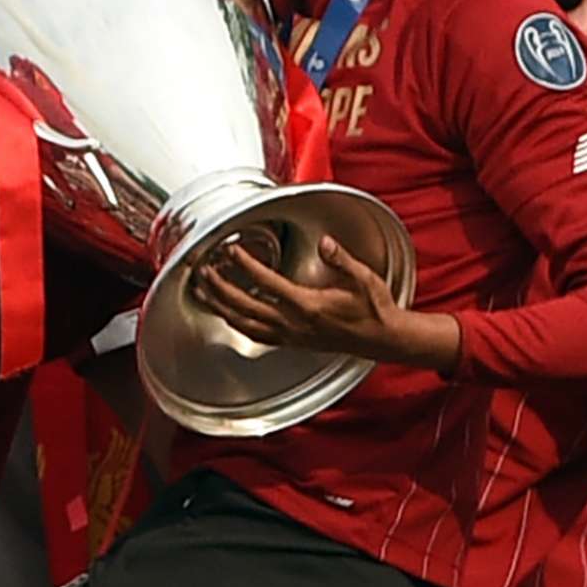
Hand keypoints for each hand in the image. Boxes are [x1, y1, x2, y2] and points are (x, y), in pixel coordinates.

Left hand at [190, 235, 456, 366]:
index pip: (267, 283)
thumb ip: (342, 260)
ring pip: (245, 324)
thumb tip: (325, 243)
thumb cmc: (374, 308)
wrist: (383, 339)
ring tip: (203, 292)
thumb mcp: (364, 278)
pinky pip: (255, 334)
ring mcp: (291, 336)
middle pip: (245, 307)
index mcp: (309, 306)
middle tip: (202, 271)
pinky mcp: (292, 342)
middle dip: (220, 289)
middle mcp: (294, 324)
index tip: (231, 250)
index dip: (246, 266)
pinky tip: (227, 312)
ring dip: (221, 308)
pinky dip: (236, 322)